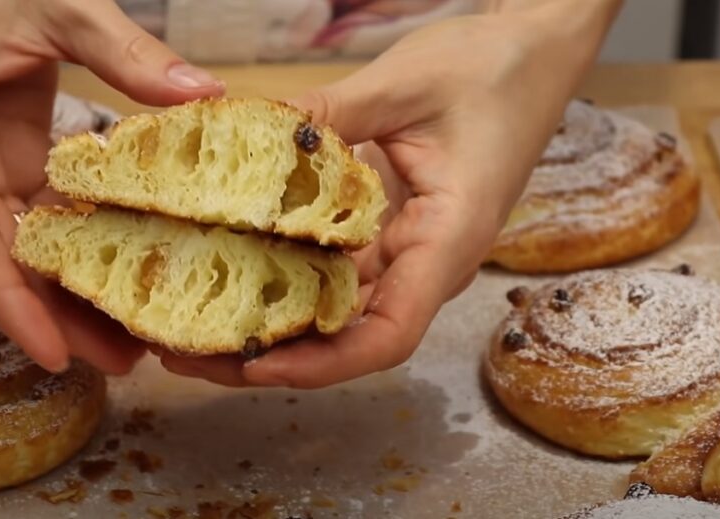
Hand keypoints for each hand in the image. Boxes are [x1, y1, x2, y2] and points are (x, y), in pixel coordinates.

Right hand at [0, 0, 224, 372]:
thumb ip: (124, 49)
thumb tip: (203, 96)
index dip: (8, 300)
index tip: (53, 353)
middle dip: (50, 315)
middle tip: (120, 360)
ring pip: (12, 247)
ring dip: (63, 294)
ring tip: (128, 339)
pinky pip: (29, 219)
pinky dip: (69, 253)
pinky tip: (115, 280)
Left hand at [160, 1, 619, 387]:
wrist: (534, 52)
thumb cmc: (494, 70)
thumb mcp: (404, 86)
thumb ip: (326, 115)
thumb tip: (244, 134)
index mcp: (450, 240)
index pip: (389, 334)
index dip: (322, 362)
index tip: (255, 362)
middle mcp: (427, 259)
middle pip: (347, 335)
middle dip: (268, 352)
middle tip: (184, 351)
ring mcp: (406, 247)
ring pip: (333, 307)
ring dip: (266, 317)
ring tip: (187, 319)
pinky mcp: (388, 227)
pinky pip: (331, 265)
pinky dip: (281, 271)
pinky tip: (228, 263)